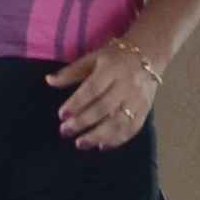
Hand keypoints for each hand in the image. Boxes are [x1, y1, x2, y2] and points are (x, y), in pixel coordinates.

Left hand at [47, 32, 163, 149]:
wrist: (149, 54)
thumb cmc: (115, 58)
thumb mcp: (92, 59)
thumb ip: (71, 72)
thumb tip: (49, 80)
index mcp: (111, 69)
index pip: (92, 88)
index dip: (76, 103)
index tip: (61, 116)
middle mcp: (126, 84)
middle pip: (104, 107)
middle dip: (83, 122)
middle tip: (65, 132)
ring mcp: (138, 98)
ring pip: (119, 121)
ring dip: (99, 135)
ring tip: (81, 144)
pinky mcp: (145, 109)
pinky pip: (133, 128)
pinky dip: (118, 139)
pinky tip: (102, 146)